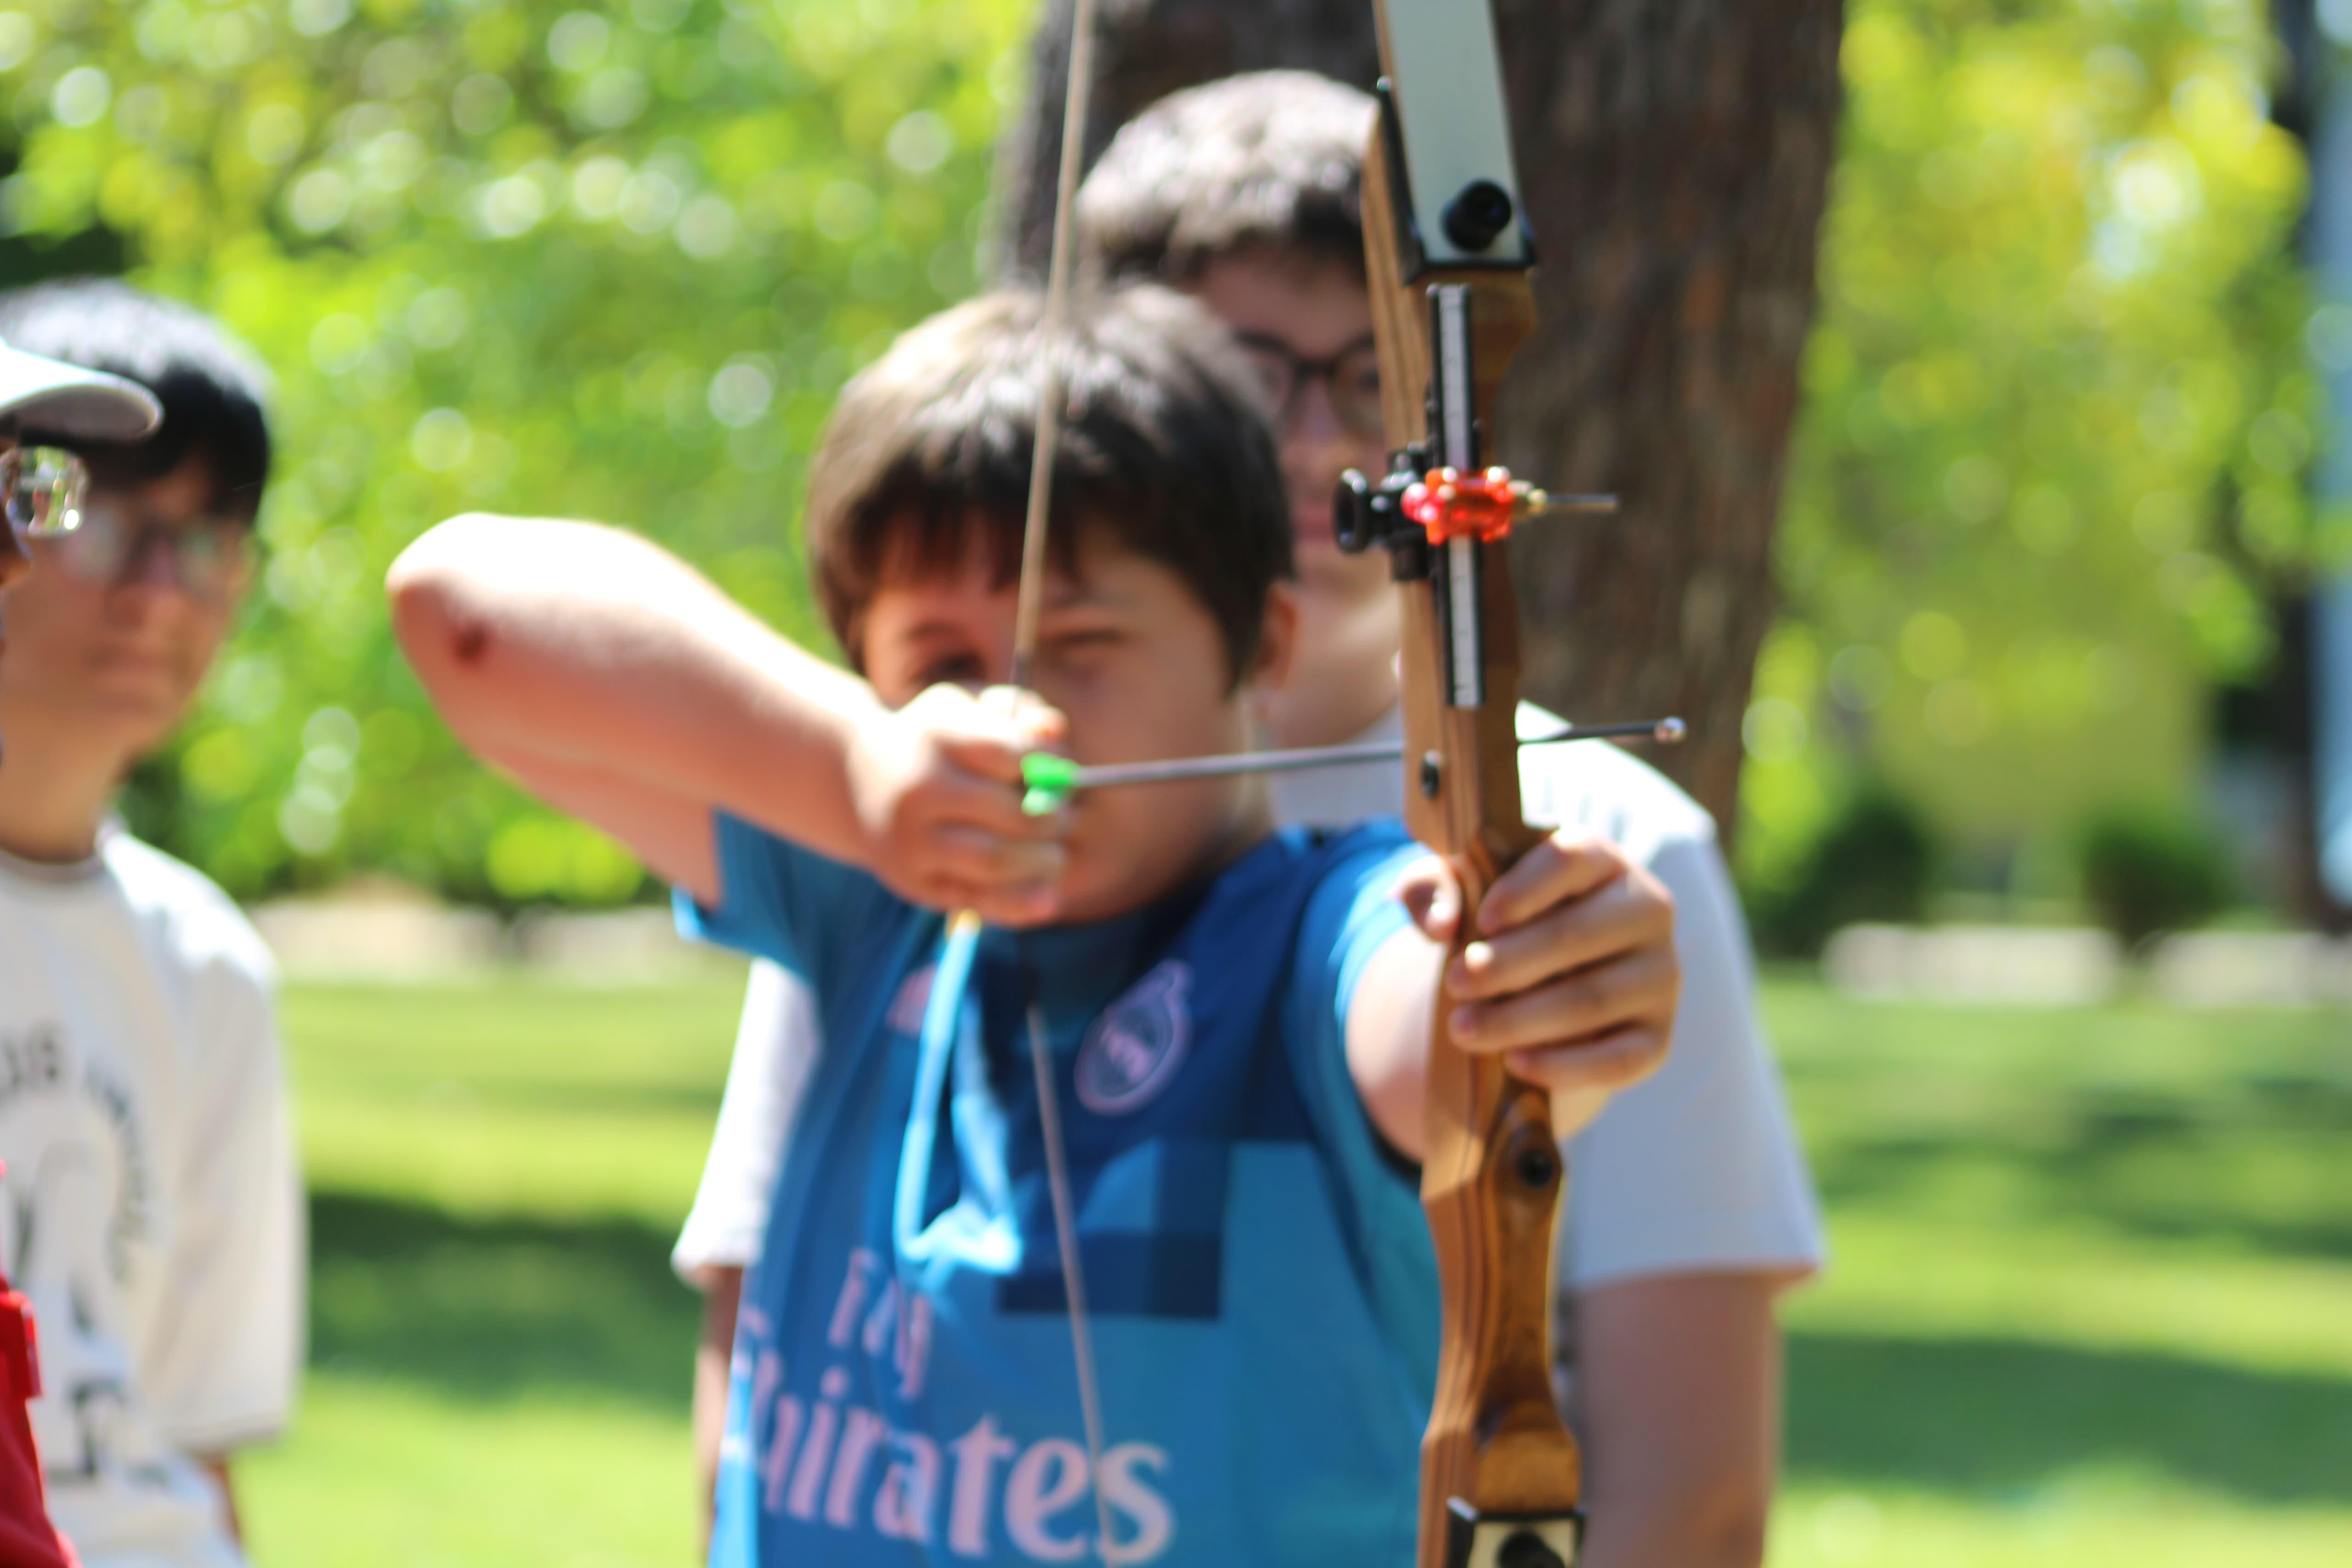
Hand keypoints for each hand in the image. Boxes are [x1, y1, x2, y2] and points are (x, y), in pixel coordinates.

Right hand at [845, 683, 1071, 925]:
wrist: (859, 780)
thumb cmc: (935, 739)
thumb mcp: (969, 708)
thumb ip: (1019, 711)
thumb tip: (1054, 732)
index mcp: (936, 735)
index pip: (1012, 755)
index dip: (1049, 767)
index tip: (1062, 774)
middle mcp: (919, 789)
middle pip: (1012, 813)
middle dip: (1054, 820)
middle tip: (1065, 818)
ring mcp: (912, 840)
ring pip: (996, 861)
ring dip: (1043, 862)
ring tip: (1055, 854)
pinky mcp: (913, 882)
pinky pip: (977, 900)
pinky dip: (1020, 903)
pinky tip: (1048, 898)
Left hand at [1399, 831, 1677, 1134]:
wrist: (1543, 988)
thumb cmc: (1503, 926)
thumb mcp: (1463, 893)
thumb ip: (1435, 886)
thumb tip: (1440, 920)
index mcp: (1601, 860)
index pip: (1571, 858)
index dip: (1525, 889)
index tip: (1482, 921)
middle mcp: (1646, 911)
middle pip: (1579, 934)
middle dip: (1509, 964)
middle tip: (1455, 983)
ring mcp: (1659, 976)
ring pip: (1593, 999)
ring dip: (1521, 1019)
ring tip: (1463, 1029)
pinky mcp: (1657, 1037)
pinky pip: (1618, 1058)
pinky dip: (1564, 1065)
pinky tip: (1515, 1063)